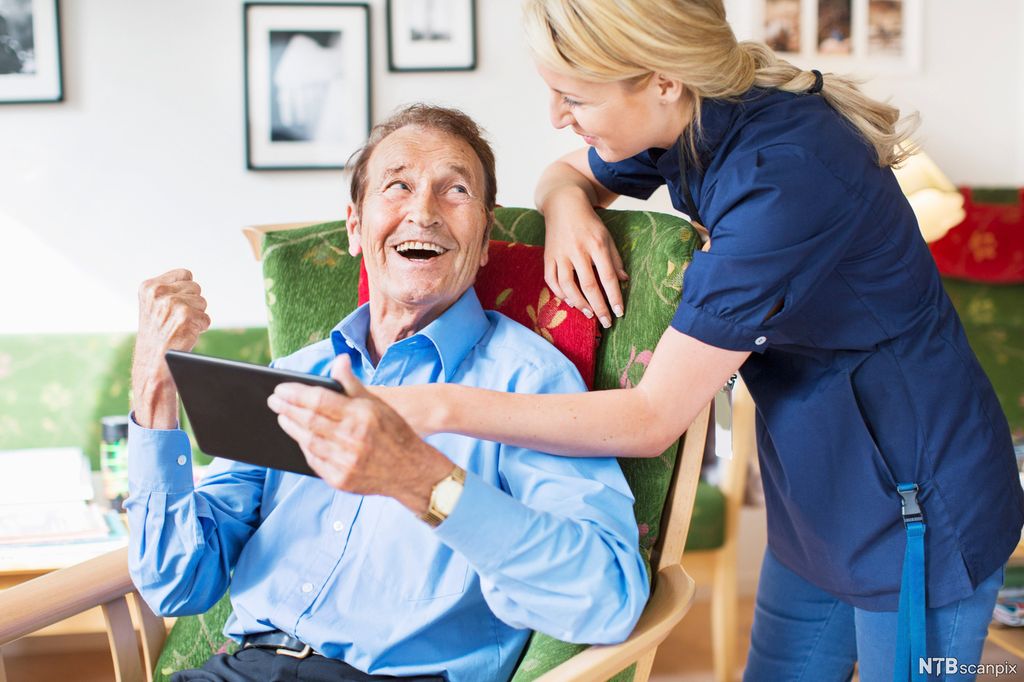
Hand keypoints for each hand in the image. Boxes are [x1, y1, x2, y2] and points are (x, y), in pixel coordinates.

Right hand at [132, 269, 210, 428]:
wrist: (152, 367)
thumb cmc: (156, 338)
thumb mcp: (153, 307)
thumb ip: (167, 290)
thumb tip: (190, 277)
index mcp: (148, 286)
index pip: (186, 274)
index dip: (186, 292)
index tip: (174, 307)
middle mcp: (158, 293)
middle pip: (196, 288)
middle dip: (191, 304)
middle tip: (176, 322)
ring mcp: (171, 304)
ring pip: (202, 302)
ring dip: (196, 317)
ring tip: (178, 329)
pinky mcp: (185, 316)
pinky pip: (206, 318)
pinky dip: (200, 328)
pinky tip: (185, 336)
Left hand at [267, 355, 452, 514]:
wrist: (411, 470)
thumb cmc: (394, 431)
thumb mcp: (377, 403)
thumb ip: (352, 383)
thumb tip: (338, 360)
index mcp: (360, 416)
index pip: (318, 400)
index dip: (295, 393)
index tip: (281, 388)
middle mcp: (352, 439)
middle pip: (308, 420)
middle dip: (286, 408)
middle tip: (273, 400)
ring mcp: (345, 462)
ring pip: (308, 441)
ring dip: (291, 427)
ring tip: (282, 416)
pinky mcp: (341, 480)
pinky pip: (314, 461)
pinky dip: (304, 447)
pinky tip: (299, 437)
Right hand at [543, 199, 627, 328]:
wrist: (563, 205)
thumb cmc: (589, 223)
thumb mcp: (607, 236)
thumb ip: (615, 259)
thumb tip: (624, 280)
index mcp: (597, 244)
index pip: (608, 277)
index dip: (614, 297)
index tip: (619, 313)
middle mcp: (578, 250)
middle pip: (589, 286)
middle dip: (599, 307)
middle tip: (606, 323)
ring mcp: (561, 254)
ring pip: (568, 286)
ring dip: (580, 304)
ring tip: (589, 314)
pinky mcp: (548, 256)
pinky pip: (552, 280)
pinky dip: (560, 294)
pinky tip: (570, 302)